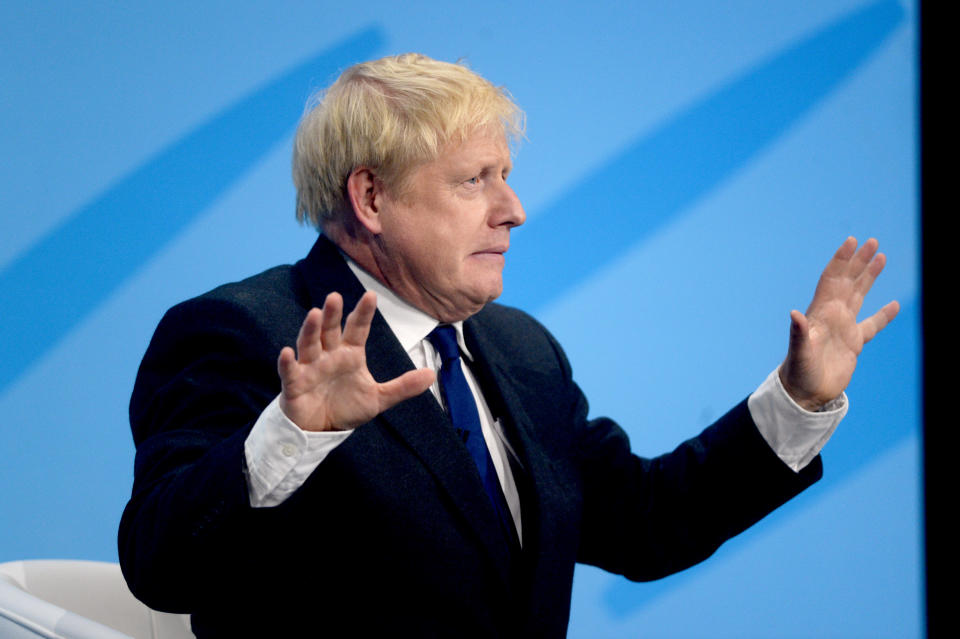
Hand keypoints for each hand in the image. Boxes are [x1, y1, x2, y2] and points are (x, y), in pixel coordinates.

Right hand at [277, 291, 434, 430]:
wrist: (322, 430)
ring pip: (309, 345)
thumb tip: (432, 374)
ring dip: (310, 330)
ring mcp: (310, 368)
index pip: (357, 329)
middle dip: (332, 314)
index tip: (370, 295)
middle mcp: (329, 355)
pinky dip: (286, 362)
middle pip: (330, 331)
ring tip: (314, 314)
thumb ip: (403, 386)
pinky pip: (290, 371)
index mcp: (350, 354)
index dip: (363, 313)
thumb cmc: (347, 407)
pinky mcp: (295, 384)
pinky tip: (286, 352)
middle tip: (335, 296)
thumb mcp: (379, 398)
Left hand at [779, 237, 898, 410]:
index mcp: (821, 312)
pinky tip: (895, 305)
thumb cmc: (799, 372)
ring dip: (868, 277)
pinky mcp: (853, 344)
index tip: (851, 241)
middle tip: (872, 241)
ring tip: (880, 257)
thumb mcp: (799, 352)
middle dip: (858, 261)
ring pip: (859, 295)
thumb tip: (794, 314)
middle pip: (848, 281)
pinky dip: (883, 315)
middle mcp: (832, 315)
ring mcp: (843, 328)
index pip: (832, 279)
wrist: (805, 393)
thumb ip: (798, 333)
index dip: (841, 260)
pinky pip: (872, 325)